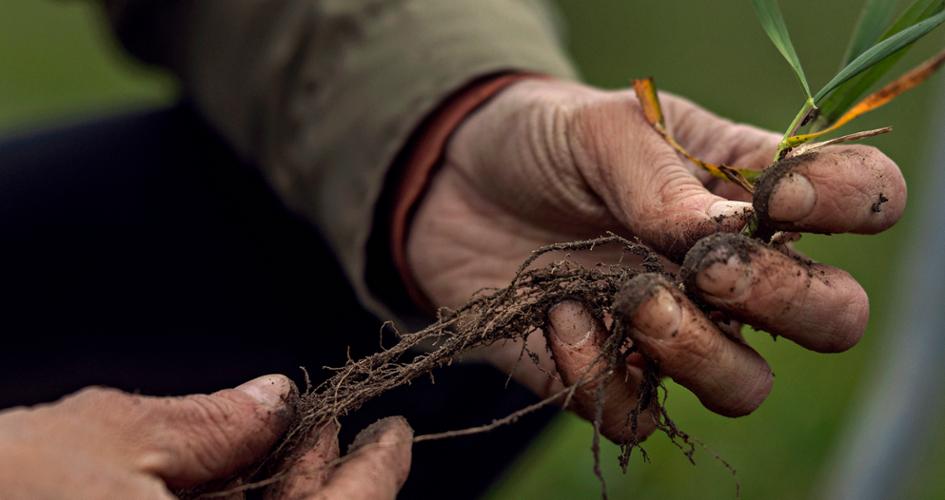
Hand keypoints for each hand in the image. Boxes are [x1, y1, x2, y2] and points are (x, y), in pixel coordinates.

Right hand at [0, 376, 412, 498]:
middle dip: (328, 482)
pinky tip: (233, 480)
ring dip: (284, 497)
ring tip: (290, 445)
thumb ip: (213, 423)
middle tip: (340, 434)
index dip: (378, 474)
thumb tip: (275, 399)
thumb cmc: (8, 491)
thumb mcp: (117, 440)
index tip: (392, 434)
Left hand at [406, 79, 904, 440]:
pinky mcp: (606, 372)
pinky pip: (637, 412)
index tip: (781, 199)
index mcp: (748, 190)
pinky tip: (559, 316)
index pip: (859, 200)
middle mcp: (727, 270)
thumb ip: (667, 182)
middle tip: (711, 271)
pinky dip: (601, 376)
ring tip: (633, 300)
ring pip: (743, 385)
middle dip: (788, 302)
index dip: (848, 205)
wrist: (450, 184)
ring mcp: (672, 330)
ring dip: (699, 352)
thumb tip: (722, 239)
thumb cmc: (541, 142)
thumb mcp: (604, 130)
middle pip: (829, 318)